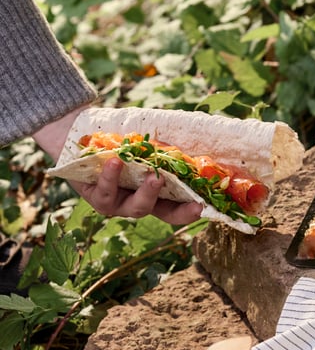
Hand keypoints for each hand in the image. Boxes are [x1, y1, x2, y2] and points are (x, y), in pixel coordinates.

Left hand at [33, 107, 203, 225]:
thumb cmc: (115, 139)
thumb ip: (163, 148)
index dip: (189, 211)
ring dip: (147, 192)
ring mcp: (116, 204)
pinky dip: (112, 176)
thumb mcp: (142, 143)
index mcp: (152, 194)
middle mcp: (136, 203)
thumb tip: (193, 141)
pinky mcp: (95, 198)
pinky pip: (106, 191)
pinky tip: (116, 161)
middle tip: (191, 200)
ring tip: (152, 175)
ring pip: (135, 208)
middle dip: (177, 210)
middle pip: (160, 214)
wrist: (76, 136)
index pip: (175, 208)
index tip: (203, 206)